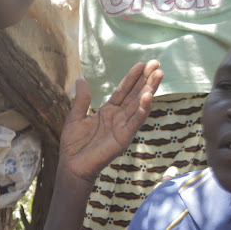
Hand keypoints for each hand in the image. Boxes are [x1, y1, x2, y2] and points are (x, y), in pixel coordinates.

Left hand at [59, 61, 162, 183]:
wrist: (72, 165)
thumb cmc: (74, 145)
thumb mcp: (75, 117)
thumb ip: (82, 100)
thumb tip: (81, 79)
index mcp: (108, 112)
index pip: (123, 91)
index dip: (132, 78)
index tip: (142, 64)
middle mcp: (118, 117)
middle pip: (135, 95)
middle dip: (146, 80)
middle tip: (157, 64)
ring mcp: (123, 127)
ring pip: (139, 105)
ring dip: (149, 90)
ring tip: (158, 74)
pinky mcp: (124, 138)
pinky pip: (135, 122)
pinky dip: (142, 109)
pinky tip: (148, 96)